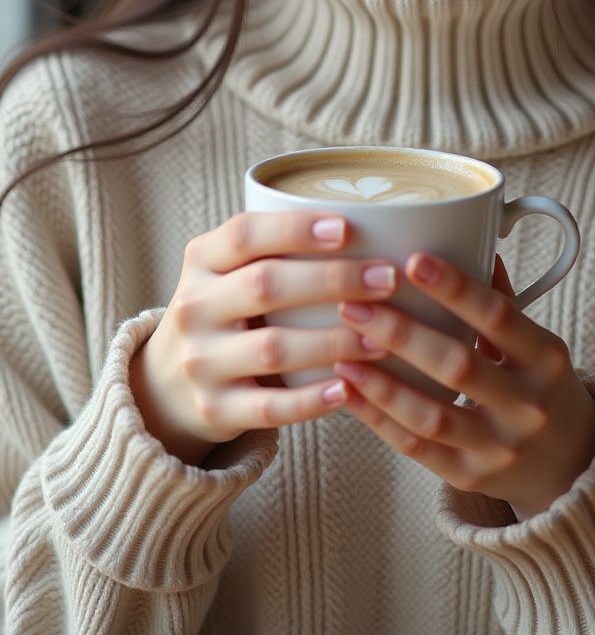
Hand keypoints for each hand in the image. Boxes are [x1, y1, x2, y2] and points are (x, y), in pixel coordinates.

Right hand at [128, 211, 396, 465]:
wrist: (168, 382)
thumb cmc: (225, 309)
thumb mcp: (227, 270)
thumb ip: (273, 248)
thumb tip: (373, 225)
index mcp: (200, 260)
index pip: (244, 234)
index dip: (295, 229)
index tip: (347, 228)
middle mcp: (194, 307)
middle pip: (265, 285)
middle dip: (333, 280)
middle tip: (387, 279)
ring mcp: (200, 361)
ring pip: (272, 348)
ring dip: (333, 342)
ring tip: (381, 339)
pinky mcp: (214, 409)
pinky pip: (269, 407)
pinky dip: (311, 400)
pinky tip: (347, 388)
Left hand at [333, 253, 594, 520]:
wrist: (571, 465)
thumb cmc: (543, 387)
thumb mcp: (538, 345)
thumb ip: (502, 299)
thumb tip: (472, 239)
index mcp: (547, 359)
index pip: (498, 316)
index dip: (456, 288)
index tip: (412, 259)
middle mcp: (528, 406)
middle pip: (458, 366)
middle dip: (401, 333)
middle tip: (354, 302)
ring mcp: (500, 448)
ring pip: (432, 415)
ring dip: (381, 382)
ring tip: (341, 351)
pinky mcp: (470, 477)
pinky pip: (416, 448)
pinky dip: (378, 419)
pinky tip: (347, 391)